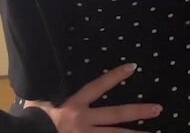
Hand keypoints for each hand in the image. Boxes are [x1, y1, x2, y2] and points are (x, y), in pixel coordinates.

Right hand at [24, 62, 162, 132]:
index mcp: (73, 106)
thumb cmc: (31, 122)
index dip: (115, 76)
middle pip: (116, 115)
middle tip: (158, 109)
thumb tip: (40, 87)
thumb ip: (45, 97)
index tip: (133, 67)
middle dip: (138, 112)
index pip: (98, 87)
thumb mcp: (38, 106)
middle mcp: (83, 121)